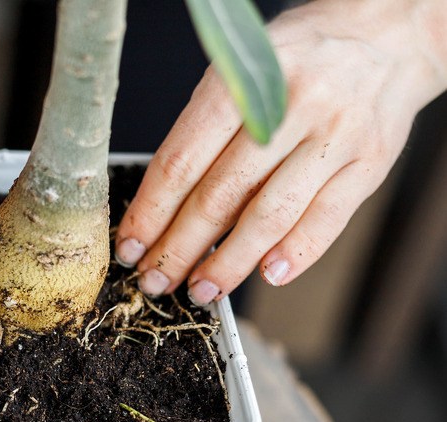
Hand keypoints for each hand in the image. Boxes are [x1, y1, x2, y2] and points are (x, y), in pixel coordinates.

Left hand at [115, 0, 446, 303]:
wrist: (385, 37)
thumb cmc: (297, 58)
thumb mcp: (240, 73)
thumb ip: (204, 131)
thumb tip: (162, 206)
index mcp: (244, 83)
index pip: (182, 161)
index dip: (150, 212)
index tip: (130, 246)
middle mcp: (291, 107)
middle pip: (220, 196)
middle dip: (178, 248)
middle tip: (155, 279)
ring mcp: (335, 137)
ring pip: (269, 216)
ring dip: (228, 263)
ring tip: (201, 290)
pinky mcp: (370, 163)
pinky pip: (327, 220)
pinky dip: (295, 254)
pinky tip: (266, 275)